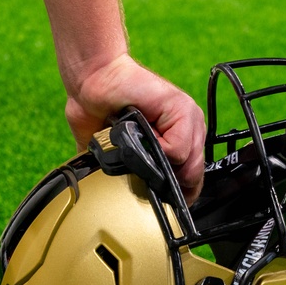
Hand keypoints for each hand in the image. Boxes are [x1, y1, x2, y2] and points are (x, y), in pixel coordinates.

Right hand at [64, 54, 205, 202]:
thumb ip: (130, 173)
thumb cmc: (100, 110)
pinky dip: (158, 148)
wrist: (91, 81)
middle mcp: (189, 129)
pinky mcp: (182, 109)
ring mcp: (189, 118)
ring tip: (139, 148)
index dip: (178, 195)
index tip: (162, 202)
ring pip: (188, 165)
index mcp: (179, 139)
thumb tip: (127, 203)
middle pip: (194, 176)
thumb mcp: (118, 153)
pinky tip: (142, 135)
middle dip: (169, 185)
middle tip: (143, 175)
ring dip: (160, 165)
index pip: (192, 179)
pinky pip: (178, 149)